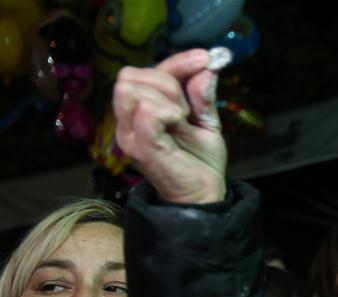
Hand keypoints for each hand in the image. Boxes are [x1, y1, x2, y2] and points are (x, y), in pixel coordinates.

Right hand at [113, 49, 226, 203]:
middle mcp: (129, 122)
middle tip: (186, 108)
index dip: (176, 62)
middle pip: (129, 76)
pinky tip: (180, 123)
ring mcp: (131, 135)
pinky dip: (167, 110)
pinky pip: (145, 112)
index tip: (205, 60)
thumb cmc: (201, 162)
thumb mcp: (206, 122)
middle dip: (166, 81)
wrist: (205, 195)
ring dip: (165, 96)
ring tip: (182, 118)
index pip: (144, 72)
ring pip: (131, 88)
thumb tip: (206, 68)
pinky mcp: (142, 147)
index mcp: (141, 113)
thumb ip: (202, 95)